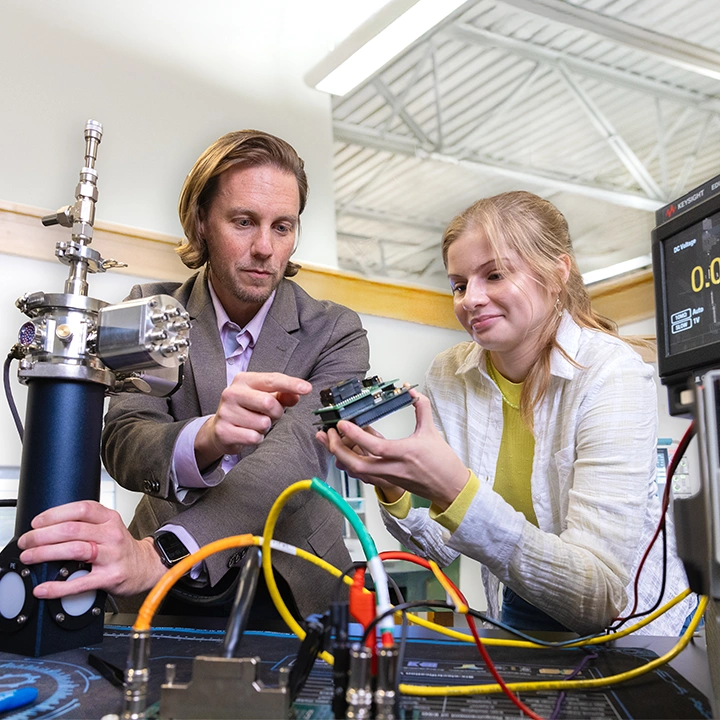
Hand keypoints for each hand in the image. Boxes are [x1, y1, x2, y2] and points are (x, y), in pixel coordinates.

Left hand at [17, 501, 165, 598]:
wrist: (146, 566)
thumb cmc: (121, 548)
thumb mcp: (109, 527)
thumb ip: (85, 523)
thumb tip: (49, 527)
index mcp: (109, 519)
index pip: (81, 509)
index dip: (55, 514)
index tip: (37, 522)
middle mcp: (111, 534)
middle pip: (72, 529)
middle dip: (43, 535)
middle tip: (27, 541)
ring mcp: (112, 555)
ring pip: (75, 550)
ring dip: (46, 553)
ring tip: (30, 557)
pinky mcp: (110, 577)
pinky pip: (80, 582)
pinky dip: (58, 587)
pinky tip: (45, 588)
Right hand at [195, 371, 311, 470]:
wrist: (219, 429)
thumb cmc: (247, 409)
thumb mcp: (264, 397)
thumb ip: (282, 395)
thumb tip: (297, 395)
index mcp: (243, 380)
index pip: (272, 380)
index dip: (291, 384)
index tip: (307, 389)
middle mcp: (232, 393)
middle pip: (269, 403)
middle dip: (276, 413)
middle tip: (270, 415)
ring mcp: (225, 412)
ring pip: (263, 423)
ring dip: (265, 427)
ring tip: (255, 424)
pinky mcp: (223, 431)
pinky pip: (253, 437)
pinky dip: (257, 438)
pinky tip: (248, 434)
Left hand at [316, 390, 468, 509]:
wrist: (450, 488)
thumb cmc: (442, 464)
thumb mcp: (432, 431)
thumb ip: (421, 408)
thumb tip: (411, 391)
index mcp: (404, 453)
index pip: (376, 446)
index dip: (356, 435)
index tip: (342, 423)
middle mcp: (393, 468)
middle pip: (357, 464)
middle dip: (338, 450)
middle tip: (328, 433)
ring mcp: (388, 476)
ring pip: (356, 471)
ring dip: (340, 456)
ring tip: (329, 440)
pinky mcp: (386, 480)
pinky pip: (362, 474)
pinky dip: (350, 463)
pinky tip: (344, 452)